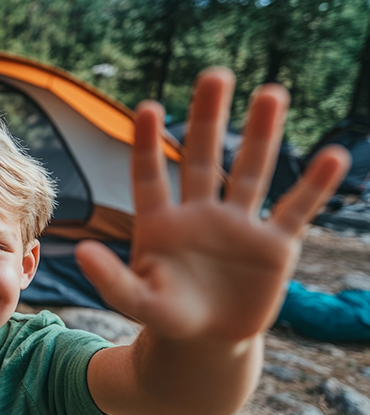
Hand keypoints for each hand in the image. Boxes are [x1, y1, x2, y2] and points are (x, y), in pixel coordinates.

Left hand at [76, 68, 349, 348]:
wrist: (208, 340)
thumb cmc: (167, 315)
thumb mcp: (136, 301)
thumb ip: (110, 279)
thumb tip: (79, 251)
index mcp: (161, 222)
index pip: (149, 175)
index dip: (147, 144)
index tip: (146, 108)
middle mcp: (199, 213)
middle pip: (202, 158)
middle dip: (207, 118)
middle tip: (214, 74)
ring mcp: (238, 225)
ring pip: (250, 171)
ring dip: (261, 135)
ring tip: (271, 93)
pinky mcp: (274, 246)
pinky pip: (295, 210)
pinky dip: (314, 185)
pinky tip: (333, 155)